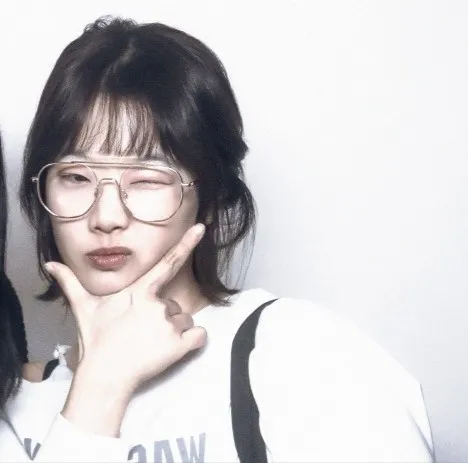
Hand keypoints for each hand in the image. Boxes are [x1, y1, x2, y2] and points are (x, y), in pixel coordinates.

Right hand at [44, 223, 206, 391]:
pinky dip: (192, 341)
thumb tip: (51, 264)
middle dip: (163, 316)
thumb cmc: (95, 340)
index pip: (167, 263)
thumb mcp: (84, 308)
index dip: (186, 243)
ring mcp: (169, 325)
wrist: (103, 376)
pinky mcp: (179, 346)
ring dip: (175, 330)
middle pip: (173, 304)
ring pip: (185, 320)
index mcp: (139, 291)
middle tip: (143, 332)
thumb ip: (71, 282)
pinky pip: (200, 336)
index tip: (201, 228)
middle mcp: (157, 304)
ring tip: (151, 342)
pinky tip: (173, 348)